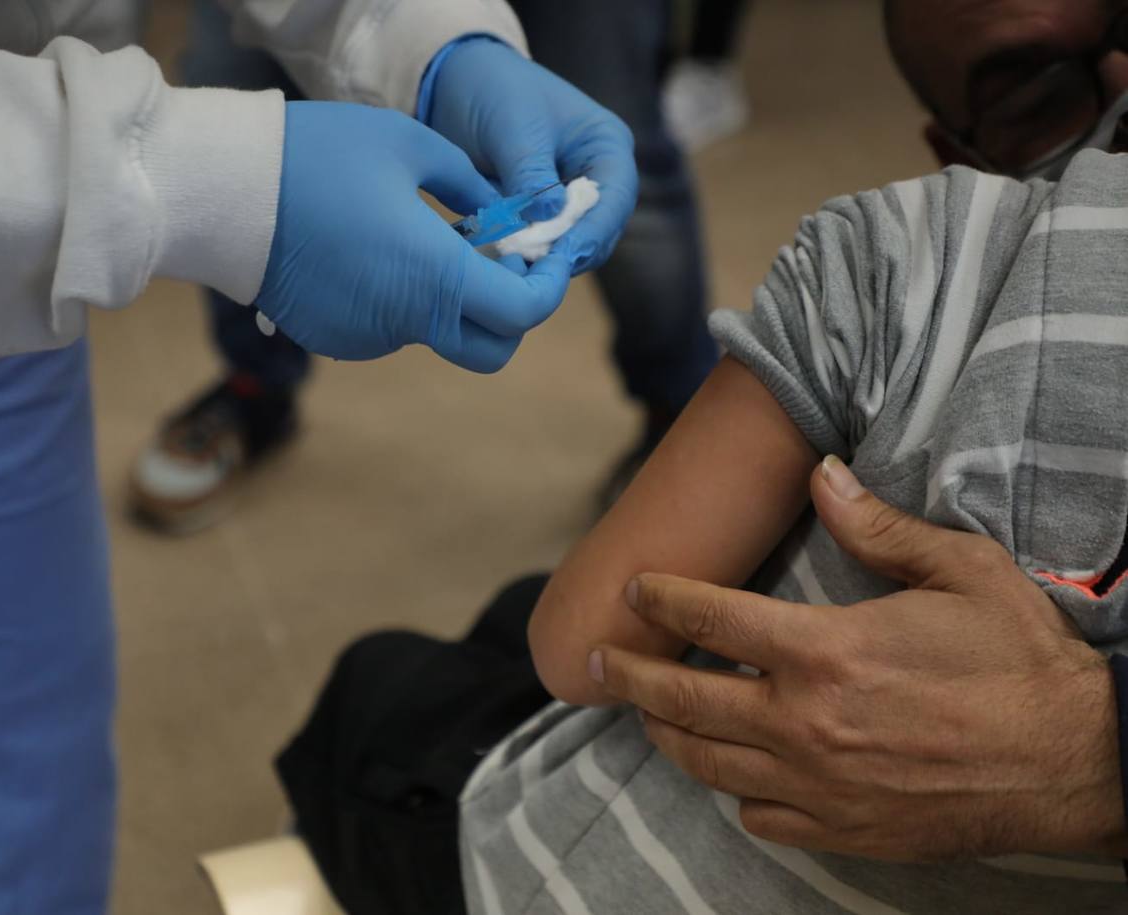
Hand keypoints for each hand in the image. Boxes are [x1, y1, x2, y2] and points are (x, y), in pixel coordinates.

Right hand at [255, 102, 570, 372]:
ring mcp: (369, 338)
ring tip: (425, 239)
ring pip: (439, 334)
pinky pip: (392, 328)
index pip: (523, 313)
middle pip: (491, 349)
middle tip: (501, 262)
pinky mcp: (338, 338)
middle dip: (510, 313)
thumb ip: (471, 187)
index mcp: (435, 276)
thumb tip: (501, 216)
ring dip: (452, 300)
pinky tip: (378, 253)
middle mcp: (407, 322)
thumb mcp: (412, 147)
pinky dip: (405, 301)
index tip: (545, 257)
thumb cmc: (318, 159)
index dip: (548, 289)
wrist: (226, 195)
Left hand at [425, 40, 635, 274]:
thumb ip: (531, 174)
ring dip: (547, 259)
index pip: (616, 196)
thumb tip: (549, 216)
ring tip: (515, 264)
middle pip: (600, 230)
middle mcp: (598, 177)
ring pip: (573, 246)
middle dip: (570, 251)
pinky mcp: (543, 217)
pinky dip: (527, 256)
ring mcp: (571, 200)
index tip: (565, 255)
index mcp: (606, 145)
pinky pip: (543, 247)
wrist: (459, 87)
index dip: (594, 230)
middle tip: (534, 268)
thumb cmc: (494, 92)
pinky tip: (504, 261)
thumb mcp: (513, 128)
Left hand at [594, 457, 1125, 860]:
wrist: (1079, 759)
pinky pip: (761, 815)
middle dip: (630, 673)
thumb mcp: (960, 570)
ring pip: (709, 762)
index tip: (634, 589)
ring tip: (643, 714)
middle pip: (684, 700)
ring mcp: (820, 783)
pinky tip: (732, 774)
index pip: (711, 620)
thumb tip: (822, 475)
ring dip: (665, 734)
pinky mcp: (844, 829)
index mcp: (826, 651)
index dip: (662, 599)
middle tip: (597, 659)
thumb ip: (878, 527)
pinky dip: (736, 792)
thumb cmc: (1020, 659)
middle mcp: (806, 722)